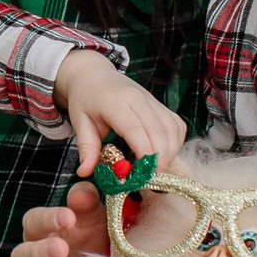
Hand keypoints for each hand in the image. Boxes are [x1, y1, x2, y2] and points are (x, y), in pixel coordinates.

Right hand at [8, 180, 107, 256]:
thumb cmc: (96, 242)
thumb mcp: (97, 219)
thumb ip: (87, 202)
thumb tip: (82, 193)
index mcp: (44, 234)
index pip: (32, 223)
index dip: (46, 219)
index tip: (68, 218)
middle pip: (21, 255)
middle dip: (39, 252)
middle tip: (60, 249)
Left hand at [50, 51, 185, 178]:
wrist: (95, 76)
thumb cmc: (86, 100)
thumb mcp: (80, 123)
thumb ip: (86, 148)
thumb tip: (84, 172)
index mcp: (115, 102)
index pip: (136, 129)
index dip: (144, 153)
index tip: (144, 175)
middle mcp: (138, 98)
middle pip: (159, 130)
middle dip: (160, 158)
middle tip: (152, 180)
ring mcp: (152, 100)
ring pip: (172, 128)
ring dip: (170, 152)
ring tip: (157, 170)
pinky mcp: (161, 105)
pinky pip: (176, 124)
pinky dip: (175, 142)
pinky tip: (164, 155)